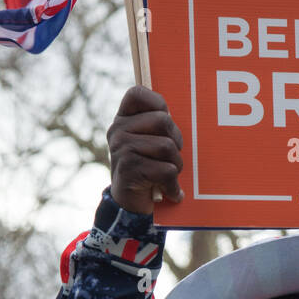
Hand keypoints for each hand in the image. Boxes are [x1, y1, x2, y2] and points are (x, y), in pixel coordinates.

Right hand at [107, 86, 184, 213]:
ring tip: (168, 176)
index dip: (158, 104)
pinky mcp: (129, 169)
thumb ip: (158, 126)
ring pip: (167, 147)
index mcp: (123, 119)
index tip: (165, 123)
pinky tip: (169, 192)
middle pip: (163, 120)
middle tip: (171, 158)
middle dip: (176, 142)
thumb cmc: (149, 169)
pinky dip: (173, 186)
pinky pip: (166, 171)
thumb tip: (180, 113)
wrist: (130, 205)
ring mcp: (121, 149)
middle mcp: (118, 130)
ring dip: (176, 166)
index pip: (138, 93)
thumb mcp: (150, 142)